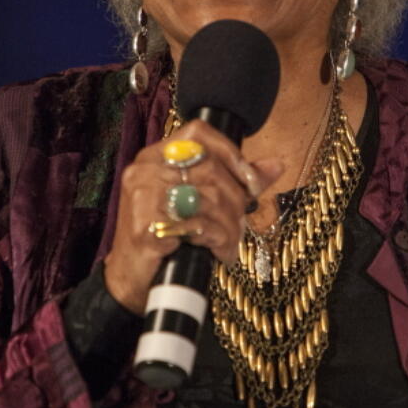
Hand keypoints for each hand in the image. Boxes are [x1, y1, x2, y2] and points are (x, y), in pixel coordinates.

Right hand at [103, 119, 280, 313]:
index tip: (249, 181)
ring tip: (231, 240)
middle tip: (241, 222)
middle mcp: (144, 169)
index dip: (230, 153)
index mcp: (155, 156)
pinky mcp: (146, 226)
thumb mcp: (197, 201)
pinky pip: (196, 225)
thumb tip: (276, 165)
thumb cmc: (167, 234)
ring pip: (206, 198)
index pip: (198, 132)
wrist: (131, 275)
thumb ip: (234, 180)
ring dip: (229, 224)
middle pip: (208, 168)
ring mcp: (142, 196)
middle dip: (235, 199)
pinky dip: (214, 239)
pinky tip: (216, 249)